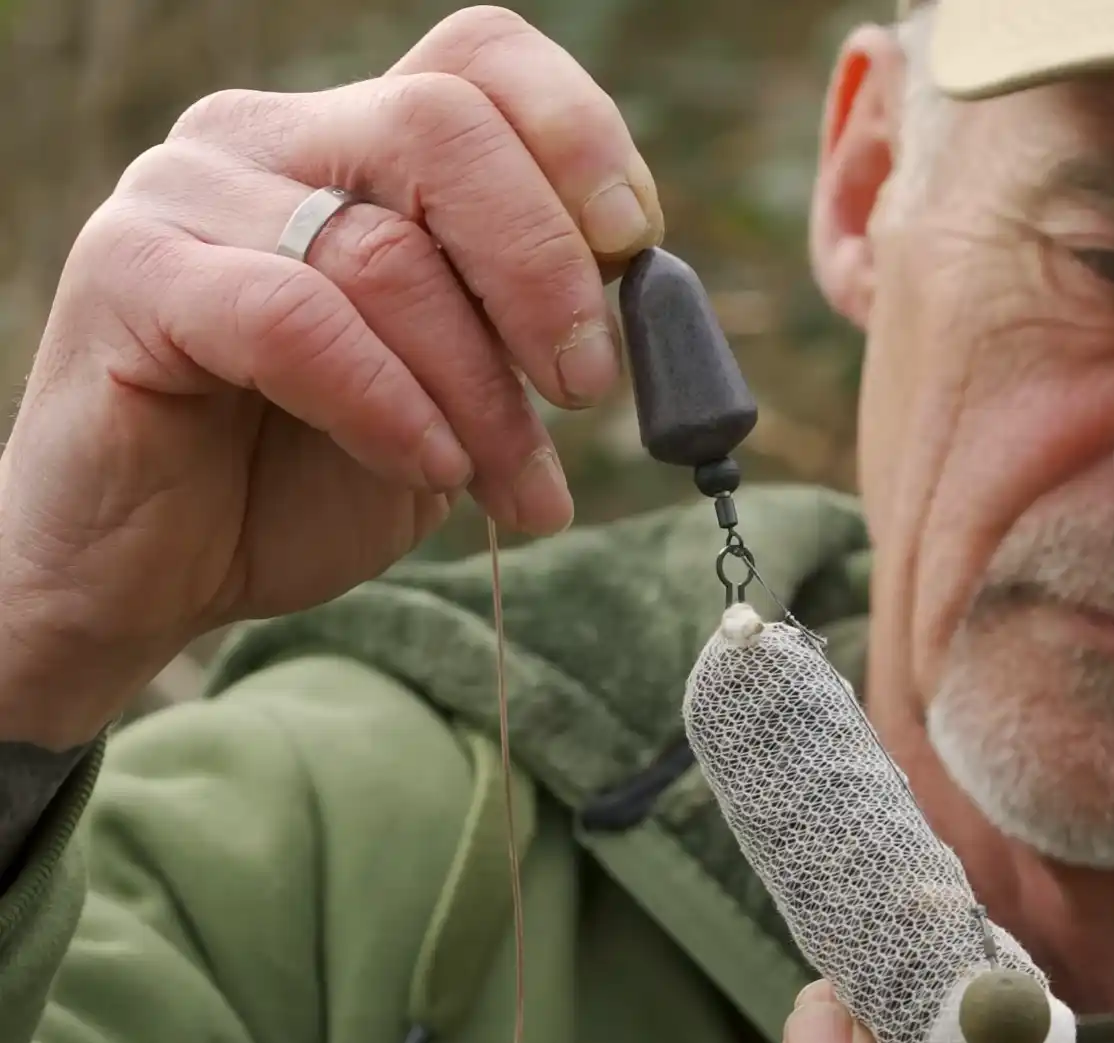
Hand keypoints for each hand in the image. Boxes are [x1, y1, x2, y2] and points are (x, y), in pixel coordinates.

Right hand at [0, 6, 661, 746]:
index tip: (636, 250)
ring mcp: (186, 193)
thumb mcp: (455, 392)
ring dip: (480, 391)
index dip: (580, 137)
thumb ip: (522, 325)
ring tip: (518, 490)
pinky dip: (391, 404)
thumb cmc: (308, 475)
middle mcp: (268, 137)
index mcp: (353, 140)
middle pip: (443, 126)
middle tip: (588, 388)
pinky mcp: (132, 277)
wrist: (154, 573)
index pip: (483, 59)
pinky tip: (433, 469)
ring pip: (382, 251)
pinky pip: (297, 321)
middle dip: (544, 268)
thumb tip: (641, 289)